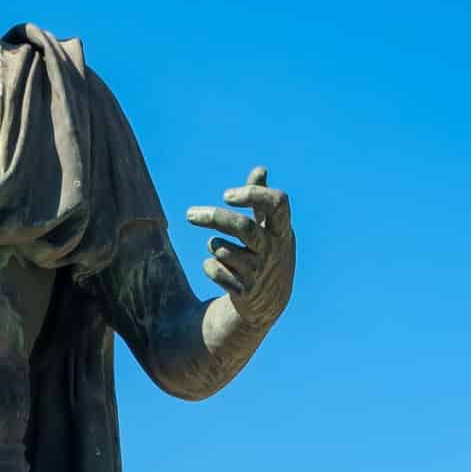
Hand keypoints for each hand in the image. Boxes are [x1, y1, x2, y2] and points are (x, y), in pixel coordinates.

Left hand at [186, 166, 295, 326]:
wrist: (269, 302)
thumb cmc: (267, 253)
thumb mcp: (270, 228)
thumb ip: (262, 200)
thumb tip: (261, 169)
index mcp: (281, 229)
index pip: (277, 203)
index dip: (252, 194)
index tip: (226, 195)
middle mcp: (273, 249)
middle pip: (242, 227)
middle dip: (214, 218)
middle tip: (189, 214)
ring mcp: (260, 271)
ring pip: (223, 250)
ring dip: (213, 246)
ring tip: (217, 247)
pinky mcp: (244, 290)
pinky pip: (215, 270)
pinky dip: (209, 266)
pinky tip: (216, 267)